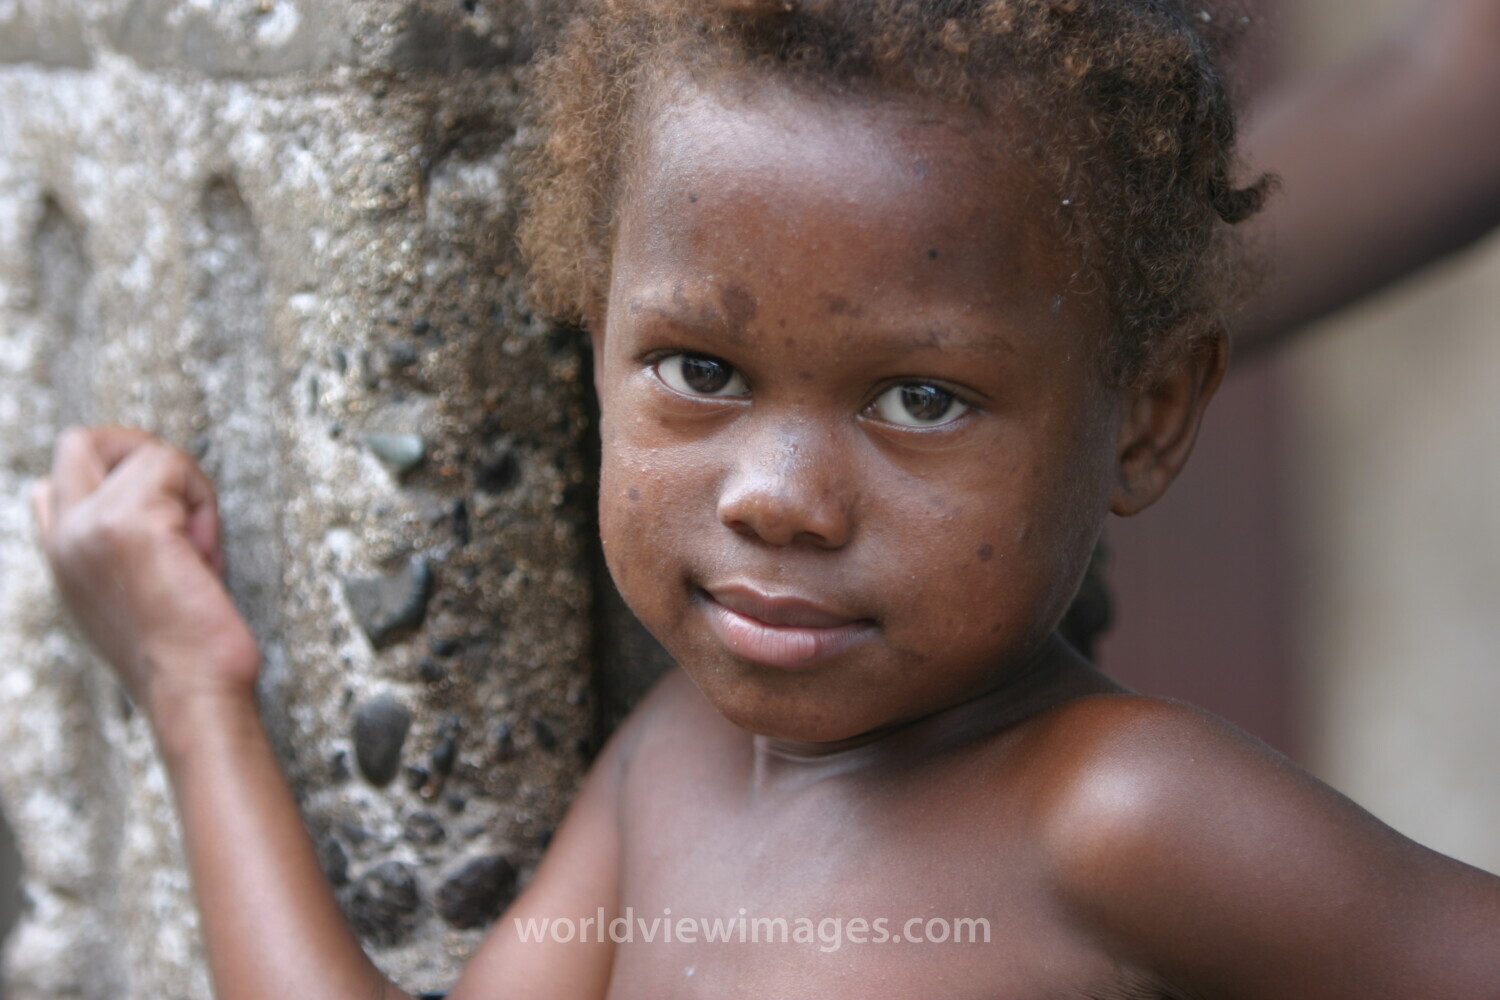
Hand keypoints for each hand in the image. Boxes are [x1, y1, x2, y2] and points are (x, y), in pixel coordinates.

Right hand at [31, 427, 260, 725]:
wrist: (191, 693)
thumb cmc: (181, 654)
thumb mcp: (130, 595)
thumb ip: (115, 547)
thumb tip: (150, 500)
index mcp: (61, 557)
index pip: (52, 482)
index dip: (116, 477)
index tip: (165, 518)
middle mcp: (64, 538)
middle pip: (80, 441)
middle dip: (144, 452)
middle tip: (182, 501)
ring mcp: (90, 527)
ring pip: (148, 452)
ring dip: (192, 490)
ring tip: (201, 548)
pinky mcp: (130, 524)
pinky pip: (173, 465)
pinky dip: (204, 502)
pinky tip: (205, 555)